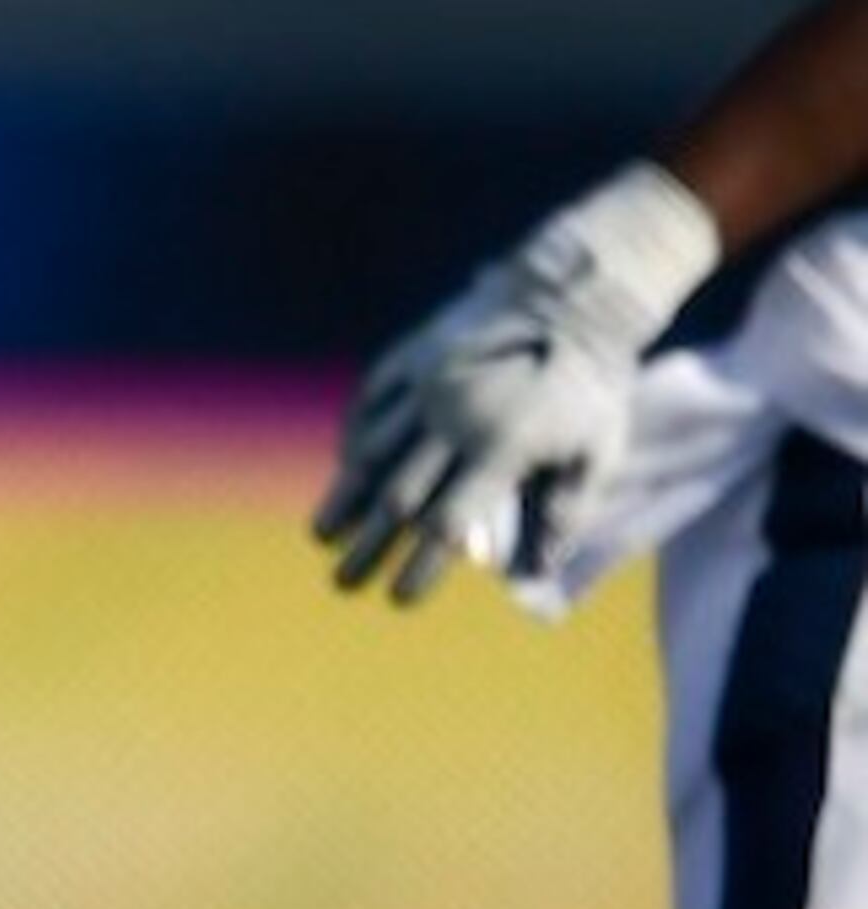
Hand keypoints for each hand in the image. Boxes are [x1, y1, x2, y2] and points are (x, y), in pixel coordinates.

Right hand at [313, 161, 720, 603]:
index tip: (397, 599)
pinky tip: (345, 465)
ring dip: (344, 500)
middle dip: (367, 548)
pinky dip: (354, 439)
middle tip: (344, 584)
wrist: (577, 292)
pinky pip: (371, 403)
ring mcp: (428, 384)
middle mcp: (455, 419)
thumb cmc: (595, 381)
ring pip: (371, 452)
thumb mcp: (599, 448)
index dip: (418, 568)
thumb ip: (567, 511)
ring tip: (324, 535)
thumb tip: (536, 570)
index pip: (448, 526)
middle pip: (397, 500)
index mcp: (502, 446)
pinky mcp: (415, 356)